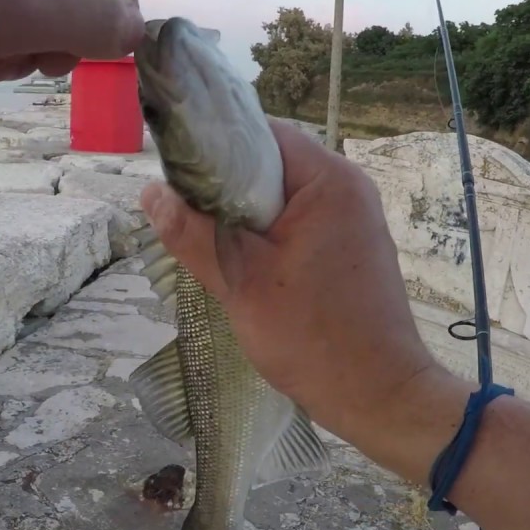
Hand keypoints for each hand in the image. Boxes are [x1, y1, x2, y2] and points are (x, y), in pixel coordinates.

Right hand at [139, 121, 445, 446]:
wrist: (378, 395)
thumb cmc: (312, 337)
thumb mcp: (241, 283)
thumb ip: (193, 234)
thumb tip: (151, 194)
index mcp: (328, 180)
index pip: (259, 134)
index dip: (212, 148)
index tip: (174, 174)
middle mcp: (347, 188)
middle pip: (268, 165)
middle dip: (222, 189)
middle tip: (182, 216)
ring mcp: (352, 219)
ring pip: (279, 200)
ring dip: (241, 218)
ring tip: (205, 244)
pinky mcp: (349, 248)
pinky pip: (297, 225)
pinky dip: (266, 238)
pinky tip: (240, 266)